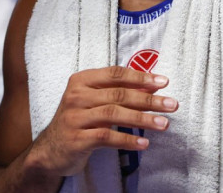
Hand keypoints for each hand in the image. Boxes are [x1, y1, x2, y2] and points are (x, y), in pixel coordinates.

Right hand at [27, 66, 177, 177]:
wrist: (51, 149)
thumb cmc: (79, 120)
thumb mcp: (93, 101)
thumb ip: (117, 92)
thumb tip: (151, 88)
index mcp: (81, 80)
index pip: (115, 74)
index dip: (141, 77)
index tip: (164, 82)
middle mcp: (76, 95)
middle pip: (118, 94)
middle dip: (149, 100)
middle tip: (172, 104)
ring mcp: (75, 117)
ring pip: (114, 114)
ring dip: (143, 119)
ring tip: (164, 124)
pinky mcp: (76, 139)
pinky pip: (107, 137)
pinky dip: (128, 140)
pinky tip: (144, 143)